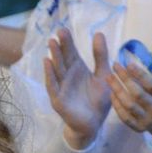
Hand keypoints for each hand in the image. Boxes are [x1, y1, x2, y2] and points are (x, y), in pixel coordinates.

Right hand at [42, 28, 111, 147]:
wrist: (94, 124)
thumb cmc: (98, 100)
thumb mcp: (104, 75)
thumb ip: (101, 56)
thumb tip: (98, 33)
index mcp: (78, 70)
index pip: (71, 53)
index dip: (67, 42)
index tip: (64, 29)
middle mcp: (67, 76)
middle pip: (63, 59)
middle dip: (60, 46)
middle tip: (59, 31)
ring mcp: (61, 87)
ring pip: (57, 69)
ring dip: (54, 56)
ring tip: (52, 43)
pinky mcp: (58, 99)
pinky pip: (53, 85)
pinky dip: (49, 75)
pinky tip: (47, 63)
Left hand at [110, 37, 151, 139]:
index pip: (151, 84)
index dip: (139, 74)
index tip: (127, 63)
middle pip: (137, 94)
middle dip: (125, 79)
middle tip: (114, 66)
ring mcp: (147, 120)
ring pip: (129, 105)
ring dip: (117, 91)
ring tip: (109, 77)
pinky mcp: (138, 128)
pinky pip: (124, 116)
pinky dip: (116, 105)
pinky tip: (111, 93)